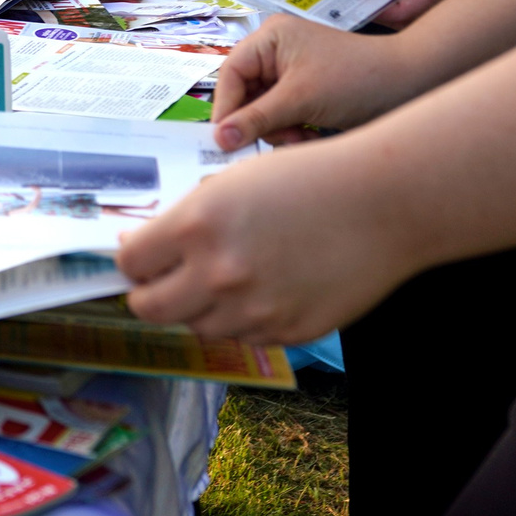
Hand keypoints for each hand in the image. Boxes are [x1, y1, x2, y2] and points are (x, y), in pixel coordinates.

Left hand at [118, 142, 424, 344]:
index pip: (131, 264)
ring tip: (228, 275)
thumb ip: (183, 220)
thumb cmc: (309, 180)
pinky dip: (243, 318)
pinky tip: (266, 286)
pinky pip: (244, 336)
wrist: (385, 203)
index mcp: (196, 227)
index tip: (140, 256)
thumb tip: (141, 250)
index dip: (132, 259)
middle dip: (150, 293)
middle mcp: (219, 274)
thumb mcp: (230, 183)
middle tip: (163, 280)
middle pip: (151, 308)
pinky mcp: (287, 332)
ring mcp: (254, 310)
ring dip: (200, 307)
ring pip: (198, 325)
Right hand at [208, 15, 432, 148]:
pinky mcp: (304, 89)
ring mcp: (290, 70)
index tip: (224, 139)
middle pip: (244, 94)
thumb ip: (255, 120)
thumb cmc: (357, 79)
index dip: (226, 108)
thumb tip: (219, 138)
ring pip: (261, 109)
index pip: (230, 75)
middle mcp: (275, 50)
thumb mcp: (300, 100)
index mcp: (270, 38)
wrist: (411, 83)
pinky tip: (308, 136)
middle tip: (280, 138)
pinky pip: (280, 114)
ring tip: (301, 137)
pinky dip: (290, 129)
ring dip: (277, 129)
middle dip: (260, 121)